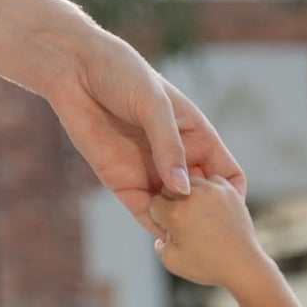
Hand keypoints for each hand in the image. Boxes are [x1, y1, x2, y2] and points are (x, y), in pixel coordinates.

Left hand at [44, 28, 245, 232]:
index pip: (227, 174)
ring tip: (186, 237)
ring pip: (175, 211)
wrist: (74, 69)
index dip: (232, 195)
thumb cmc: (122, 74)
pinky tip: (163, 235)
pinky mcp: (124, 183)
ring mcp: (151, 173)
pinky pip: (146, 213)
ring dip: (181, 226)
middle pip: (202, 200)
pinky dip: (156, 226)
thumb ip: (169, 146)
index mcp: (197, 137)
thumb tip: (183, 190)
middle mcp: (177, 160)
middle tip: (205, 231)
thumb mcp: (155, 105)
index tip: (230, 211)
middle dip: (206, 218)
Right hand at [148, 174, 267, 292]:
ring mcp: (212, 190)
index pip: (154, 204)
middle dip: (171, 205)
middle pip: (168, 189)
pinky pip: (210, 181)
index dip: (160, 219)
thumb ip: (157, 244)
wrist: (243, 265)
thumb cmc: (207, 266)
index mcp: (176, 214)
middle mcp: (193, 197)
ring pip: (188, 182)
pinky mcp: (228, 190)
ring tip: (197, 216)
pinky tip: (210, 208)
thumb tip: (161, 232)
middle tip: (183, 223)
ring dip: (188, 195)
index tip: (171, 230)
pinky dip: (208, 192)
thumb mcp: (171, 262)